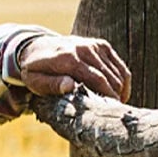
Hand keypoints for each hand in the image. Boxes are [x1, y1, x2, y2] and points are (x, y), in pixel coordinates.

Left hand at [17, 34, 131, 101]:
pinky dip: (122, 80)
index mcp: (68, 59)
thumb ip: (51, 84)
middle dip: (115, 95)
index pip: (96, 79)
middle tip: (116, 111)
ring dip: (120, 89)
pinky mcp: (101, 45)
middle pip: (109, 76)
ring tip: (116, 105)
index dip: (107, 95)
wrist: (36, 47)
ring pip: (117, 71)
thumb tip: (70, 86)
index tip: (112, 109)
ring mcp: (94, 45)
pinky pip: (119, 65)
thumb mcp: (34, 81)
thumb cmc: (35, 71)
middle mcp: (84, 49)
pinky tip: (119, 93)